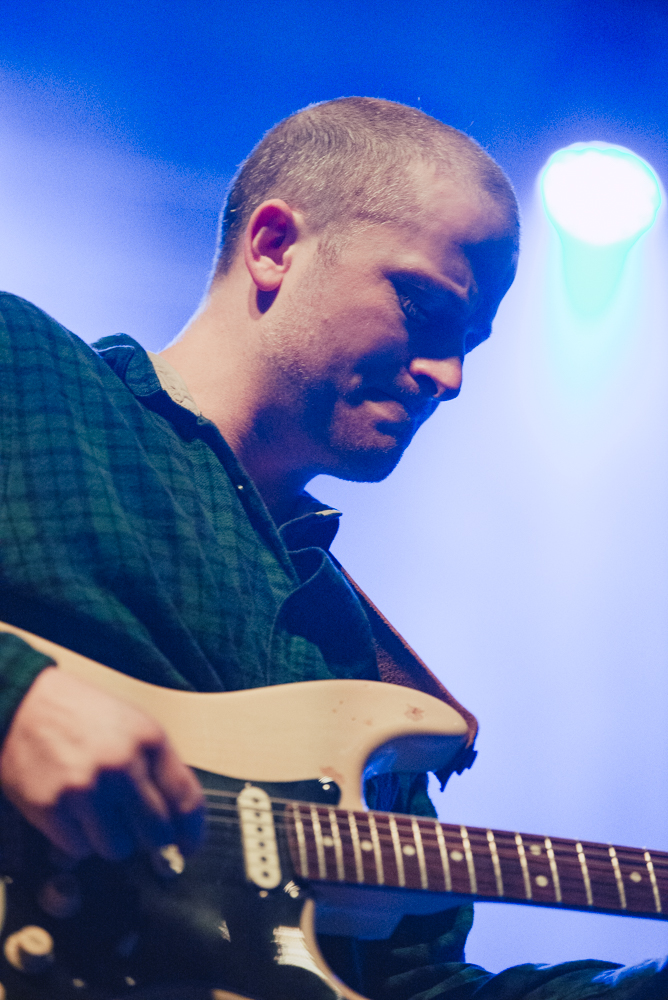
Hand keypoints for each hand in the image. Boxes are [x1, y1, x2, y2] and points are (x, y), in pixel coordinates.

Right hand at [0, 667, 204, 860]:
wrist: (24, 704)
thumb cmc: (82, 715)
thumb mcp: (132, 723)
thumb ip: (157, 764)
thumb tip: (178, 815)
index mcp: (149, 740)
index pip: (187, 799)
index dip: (192, 832)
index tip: (188, 846)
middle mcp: (122, 765)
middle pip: (156, 833)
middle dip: (149, 840)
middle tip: (135, 830)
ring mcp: (86, 789)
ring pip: (117, 849)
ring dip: (109, 840)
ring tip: (95, 812)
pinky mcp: (52, 808)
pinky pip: (78, 850)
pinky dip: (76, 840)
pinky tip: (70, 811)